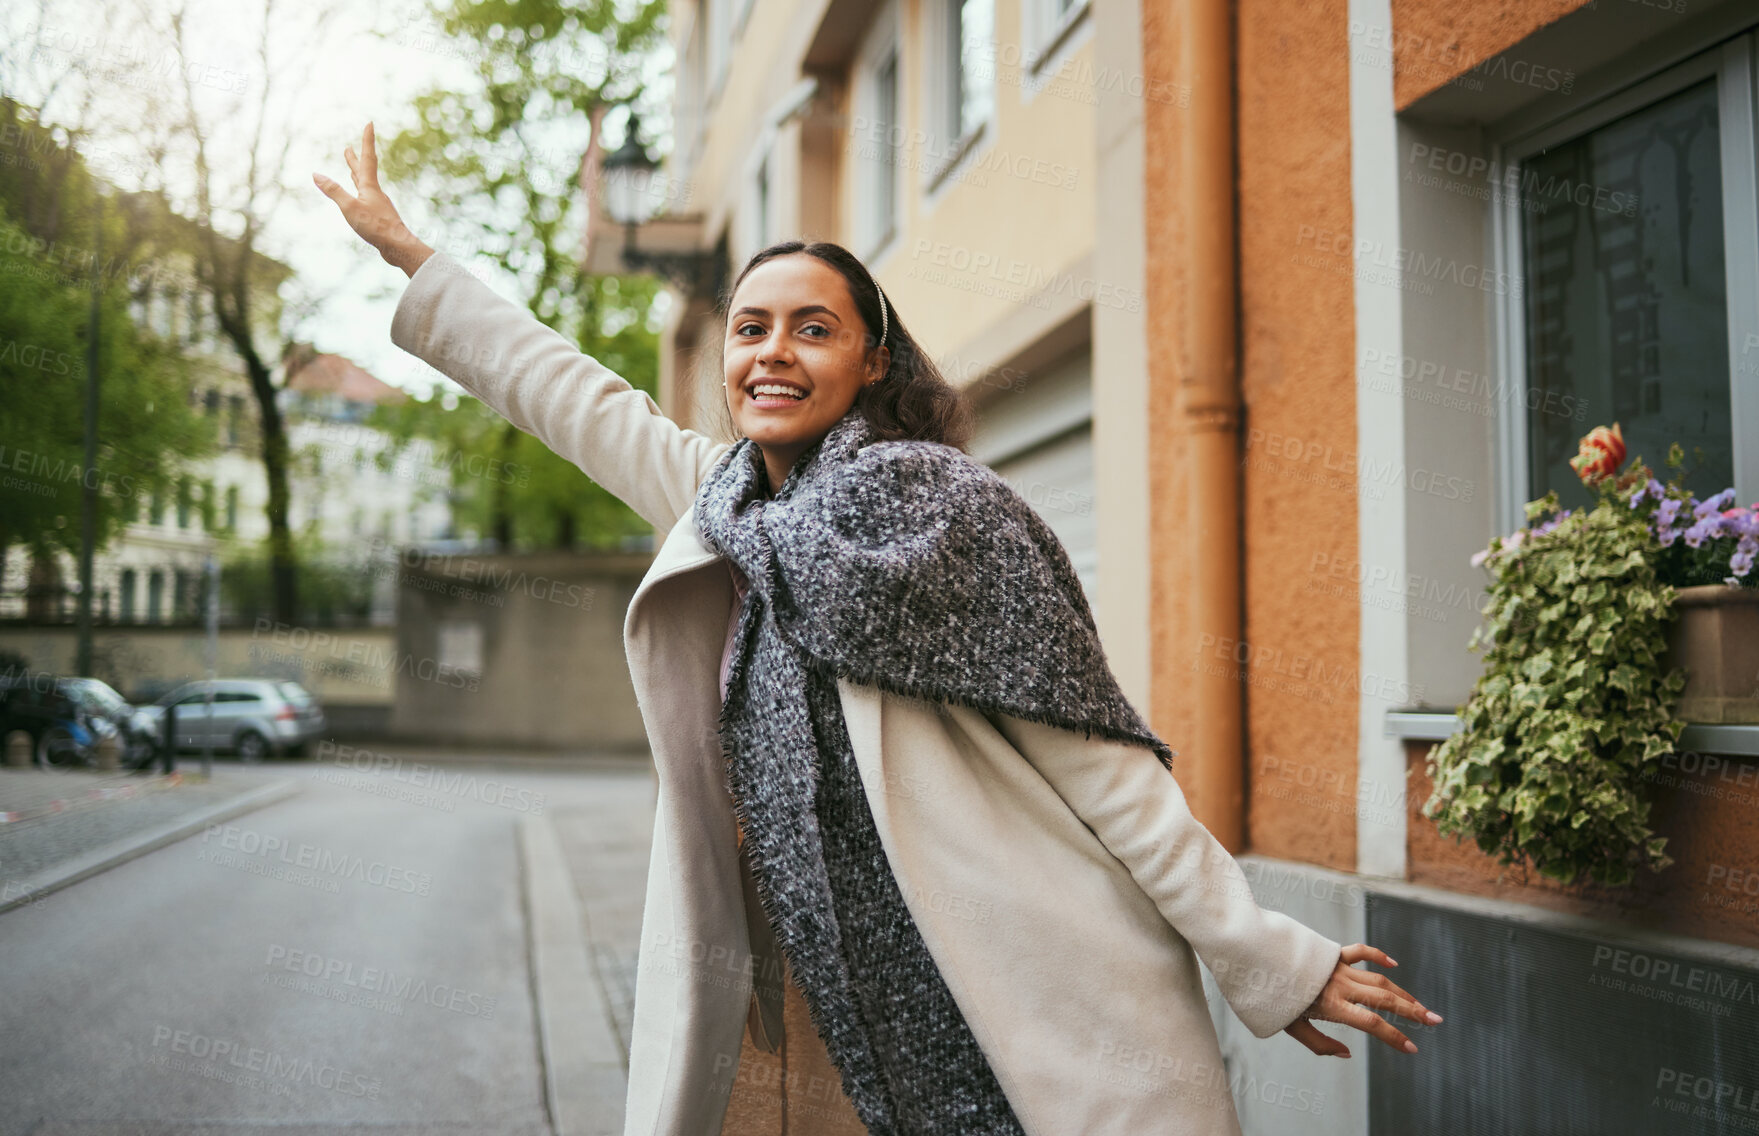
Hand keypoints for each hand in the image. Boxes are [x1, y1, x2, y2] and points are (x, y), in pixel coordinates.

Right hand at [312, 122, 433, 277]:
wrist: (399, 246)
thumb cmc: (375, 227)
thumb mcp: (349, 208)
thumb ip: (333, 191)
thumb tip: (316, 174)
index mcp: (369, 186)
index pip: (367, 158)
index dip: (367, 140)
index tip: (370, 123)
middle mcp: (375, 192)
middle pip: (364, 170)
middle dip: (355, 158)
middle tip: (349, 147)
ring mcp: (378, 204)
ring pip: (365, 185)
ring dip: (357, 174)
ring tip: (352, 169)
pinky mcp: (380, 216)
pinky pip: (367, 198)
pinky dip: (360, 192)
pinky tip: (361, 199)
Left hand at [1283, 943, 1439, 1058]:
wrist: (1254, 957)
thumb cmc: (1270, 997)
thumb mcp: (1291, 1027)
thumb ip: (1320, 1044)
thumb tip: (1347, 1055)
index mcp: (1331, 1005)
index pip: (1372, 1023)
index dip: (1394, 1036)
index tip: (1412, 1047)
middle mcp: (1339, 985)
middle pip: (1385, 998)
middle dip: (1412, 1011)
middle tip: (1435, 1021)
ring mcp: (1338, 966)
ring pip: (1378, 979)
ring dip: (1402, 992)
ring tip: (1420, 1005)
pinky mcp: (1332, 953)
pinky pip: (1360, 952)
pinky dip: (1379, 957)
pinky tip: (1394, 965)